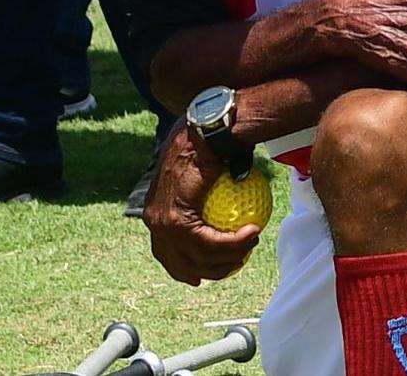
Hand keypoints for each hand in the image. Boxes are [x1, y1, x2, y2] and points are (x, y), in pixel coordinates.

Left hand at [139, 126, 264, 284]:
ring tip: (252, 242)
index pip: (167, 253)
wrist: (204, 132)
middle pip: (182, 264)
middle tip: (238, 261)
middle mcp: (154, 222)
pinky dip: (234, 243)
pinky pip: (210, 242)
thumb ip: (203, 203)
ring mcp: (163, 223)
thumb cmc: (208, 148)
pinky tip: (252, 233)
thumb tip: (221, 221)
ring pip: (199, 256)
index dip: (185, 269)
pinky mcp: (178, 219)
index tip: (206, 274)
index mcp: (155, 215)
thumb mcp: (200, 178)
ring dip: (232, 255)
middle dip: (213, 270)